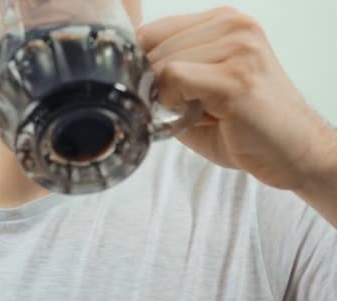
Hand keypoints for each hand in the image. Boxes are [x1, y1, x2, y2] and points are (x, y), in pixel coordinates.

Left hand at [137, 6, 336, 190]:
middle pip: (155, 44)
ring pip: (163, 61)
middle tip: (170, 106)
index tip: (150, 87)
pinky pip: (175, 77)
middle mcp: (235, 26)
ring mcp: (239, 48)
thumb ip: (170, 74)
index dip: (143, 61)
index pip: (155, 28)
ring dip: (164, 93)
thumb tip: (129, 77)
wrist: (294, 153)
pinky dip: (172, 99)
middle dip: (150, 81)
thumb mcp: (204, 87)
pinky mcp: (236, 77)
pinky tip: (191, 113)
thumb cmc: (248, 125)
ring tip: (189, 110)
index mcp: (226, 22)